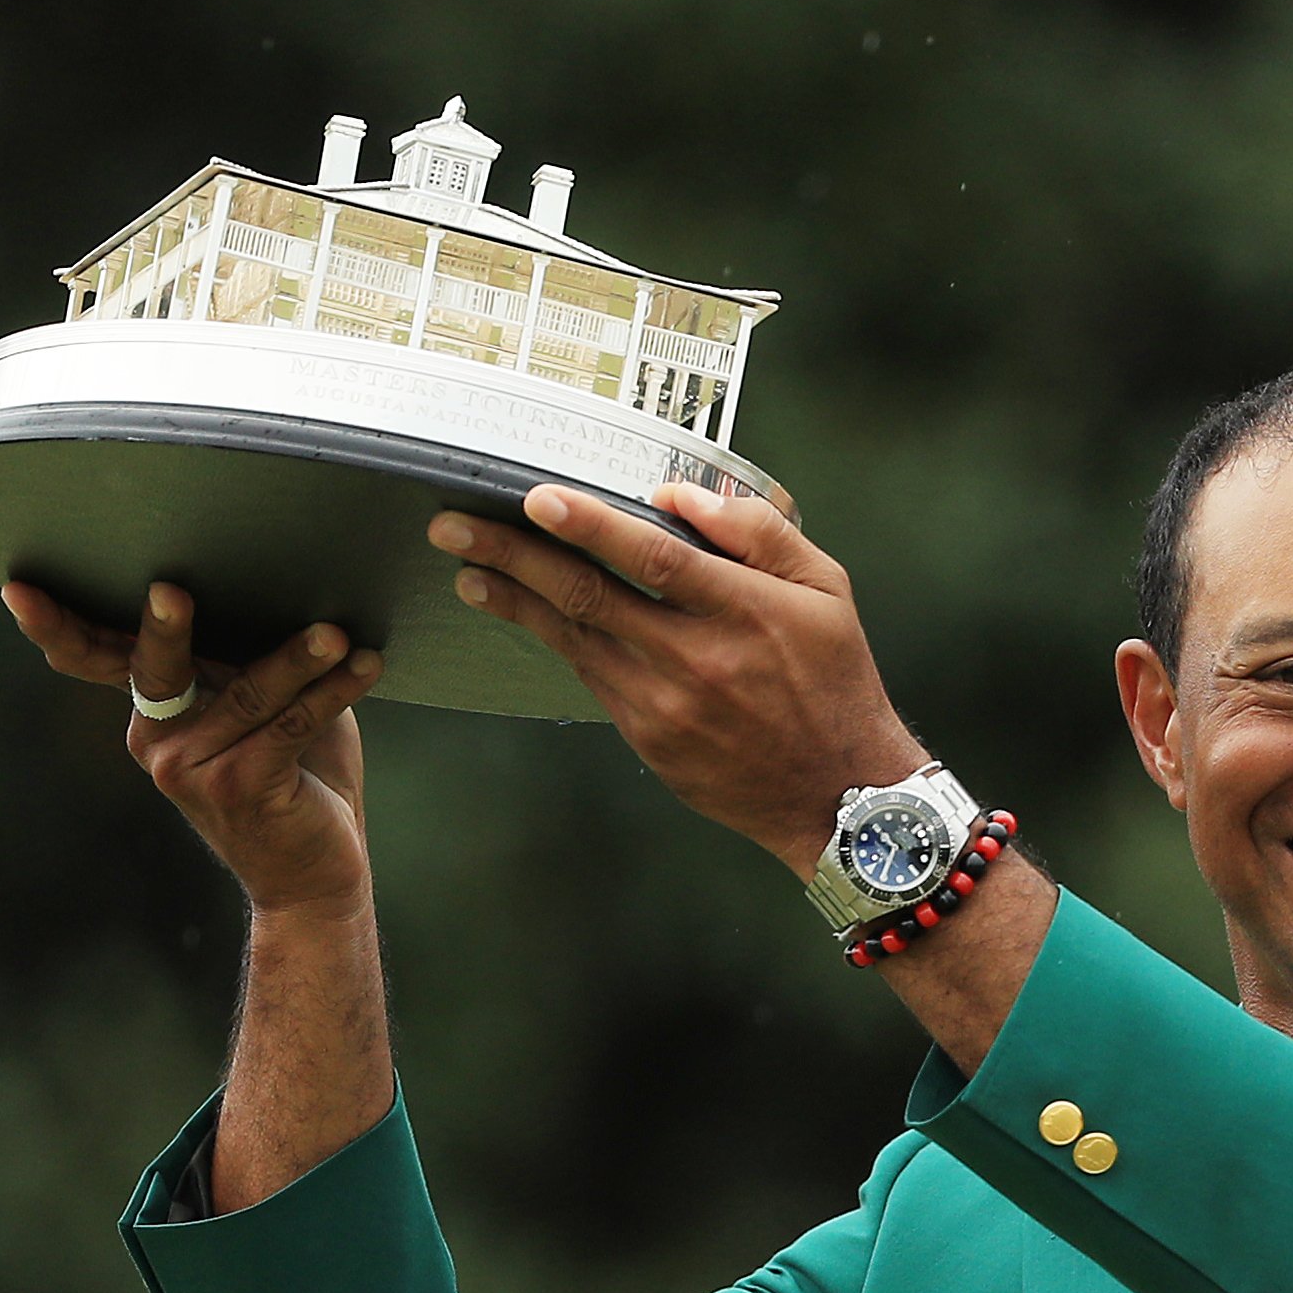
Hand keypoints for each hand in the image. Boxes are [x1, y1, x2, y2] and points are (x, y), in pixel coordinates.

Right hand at [3, 580, 387, 923]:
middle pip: (154, 669)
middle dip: (165, 630)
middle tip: (169, 590)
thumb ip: (247, 657)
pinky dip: (331, 691)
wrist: (316, 877)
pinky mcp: (240, 788)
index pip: (99, 659)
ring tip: (334, 632)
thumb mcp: (265, 709)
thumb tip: (275, 577)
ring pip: (246, 693)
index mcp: (154, 715)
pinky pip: (288, 726)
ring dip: (297, 658)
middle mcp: (159, 742)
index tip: (21, 591)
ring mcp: (192, 770)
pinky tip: (364, 665)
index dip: (58, 627)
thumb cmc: (298, 776)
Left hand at [430, 482, 925, 870]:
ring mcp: (667, 705)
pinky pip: (591, 677)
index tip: (536, 498)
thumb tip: (678, 498)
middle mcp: (698, 659)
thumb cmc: (835, 681)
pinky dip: (553, 639)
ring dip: (513, 600)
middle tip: (454, 528)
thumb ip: (758, 532)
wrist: (839, 794)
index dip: (589, 525)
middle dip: (512, 556)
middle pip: (588, 596)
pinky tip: (521, 613)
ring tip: (467, 569)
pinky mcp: (650, 738)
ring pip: (574, 639)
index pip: (654, 557)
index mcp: (746, 611)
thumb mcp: (827, 589)